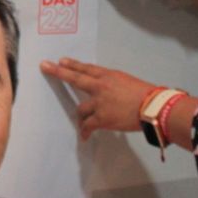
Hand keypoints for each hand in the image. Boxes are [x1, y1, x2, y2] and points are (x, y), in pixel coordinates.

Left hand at [40, 57, 156, 139]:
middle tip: (45, 67)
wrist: (153, 107)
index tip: (61, 61)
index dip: (73, 64)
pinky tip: (83, 136)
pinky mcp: (101, 118)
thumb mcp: (128, 82)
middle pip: (75, 78)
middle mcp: (101, 86)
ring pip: (81, 108)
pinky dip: (85, 131)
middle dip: (59, 72)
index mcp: (109, 76)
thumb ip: (114, 84)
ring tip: (82, 122)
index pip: (87, 68)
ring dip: (81, 116)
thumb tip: (109, 91)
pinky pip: (88, 125)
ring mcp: (99, 102)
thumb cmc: (146, 95)